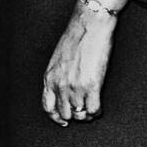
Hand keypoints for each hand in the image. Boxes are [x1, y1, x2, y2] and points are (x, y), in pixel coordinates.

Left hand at [42, 4, 117, 125]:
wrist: (89, 25)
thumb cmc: (76, 37)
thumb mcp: (58, 59)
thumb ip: (57, 76)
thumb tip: (64, 90)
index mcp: (49, 77)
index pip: (48, 107)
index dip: (56, 117)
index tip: (64, 121)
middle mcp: (60, 85)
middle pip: (65, 113)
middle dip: (74, 115)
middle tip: (83, 112)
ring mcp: (76, 86)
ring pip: (80, 114)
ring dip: (86, 114)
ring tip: (92, 109)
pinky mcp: (92, 85)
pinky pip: (93, 109)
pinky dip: (96, 111)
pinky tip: (98, 106)